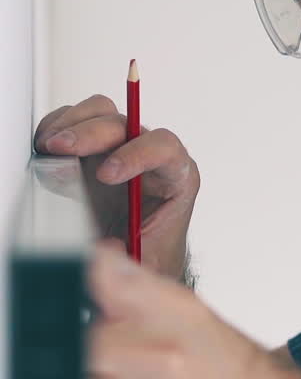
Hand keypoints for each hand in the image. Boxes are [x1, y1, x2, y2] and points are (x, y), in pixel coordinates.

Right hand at [33, 94, 199, 278]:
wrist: (138, 260)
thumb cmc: (150, 257)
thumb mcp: (147, 265)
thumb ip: (131, 261)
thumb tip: (105, 253)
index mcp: (175, 179)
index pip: (166, 149)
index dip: (137, 154)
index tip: (107, 176)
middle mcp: (147, 157)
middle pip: (126, 125)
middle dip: (92, 134)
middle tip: (63, 149)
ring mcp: (118, 150)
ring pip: (102, 114)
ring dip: (74, 125)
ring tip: (51, 147)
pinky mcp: (92, 151)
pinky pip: (77, 122)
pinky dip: (58, 127)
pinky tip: (46, 146)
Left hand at [86, 243, 278, 378]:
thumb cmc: (234, 373)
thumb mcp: (194, 314)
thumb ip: (137, 285)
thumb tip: (99, 260)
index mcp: (179, 314)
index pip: (105, 276)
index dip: (85, 274)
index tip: (86, 278)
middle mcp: (161, 357)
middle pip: (83, 334)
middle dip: (97, 338)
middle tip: (124, 347)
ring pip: (78, 376)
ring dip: (97, 376)